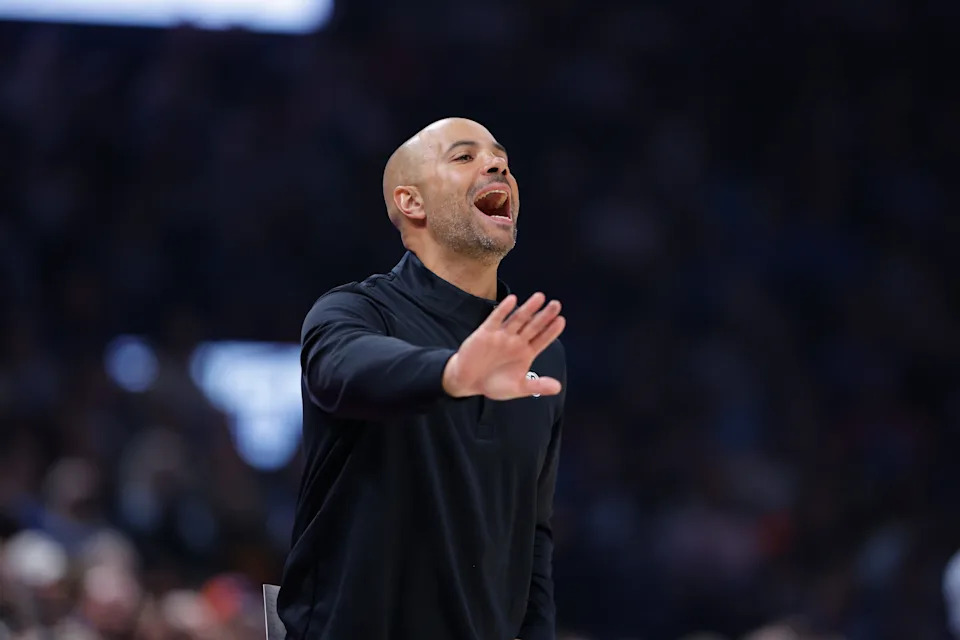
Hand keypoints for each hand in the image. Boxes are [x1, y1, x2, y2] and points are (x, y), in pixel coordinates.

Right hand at [442, 292, 564, 399]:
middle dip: (545, 315)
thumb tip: (558, 388)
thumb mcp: (517, 388)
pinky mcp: (486, 332)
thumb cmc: (493, 384)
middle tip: (556, 305)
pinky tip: (512, 300)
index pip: (542, 339)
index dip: (551, 331)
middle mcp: (516, 341)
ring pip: (517, 319)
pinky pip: (496, 319)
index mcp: (526, 353)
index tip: (561, 321)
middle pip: (533, 326)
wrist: (467, 382)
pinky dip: (503, 310)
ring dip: (528, 308)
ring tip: (540, 297)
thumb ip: (537, 386)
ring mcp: (502, 335)